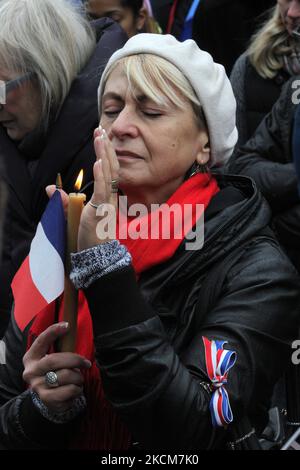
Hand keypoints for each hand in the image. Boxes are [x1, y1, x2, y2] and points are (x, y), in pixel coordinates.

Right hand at [23, 322, 90, 413]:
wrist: (49, 398)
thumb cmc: (53, 373)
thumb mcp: (51, 359)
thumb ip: (58, 347)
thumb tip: (70, 327)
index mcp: (31, 358)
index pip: (41, 341)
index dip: (53, 332)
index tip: (67, 325)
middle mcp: (31, 372)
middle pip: (54, 360)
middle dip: (75, 360)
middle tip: (86, 363)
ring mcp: (38, 387)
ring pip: (66, 376)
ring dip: (78, 377)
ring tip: (77, 379)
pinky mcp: (47, 400)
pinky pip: (70, 390)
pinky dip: (77, 389)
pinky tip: (74, 389)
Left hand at [46, 125, 119, 250]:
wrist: (96, 254)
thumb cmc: (88, 236)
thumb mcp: (72, 214)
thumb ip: (63, 200)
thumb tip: (50, 188)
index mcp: (106, 196)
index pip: (109, 170)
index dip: (106, 153)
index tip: (101, 137)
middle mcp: (110, 196)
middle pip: (111, 167)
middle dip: (106, 147)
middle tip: (101, 129)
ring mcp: (107, 203)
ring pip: (109, 174)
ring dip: (105, 154)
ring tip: (100, 137)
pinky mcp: (101, 210)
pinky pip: (102, 190)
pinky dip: (102, 175)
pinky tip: (99, 161)